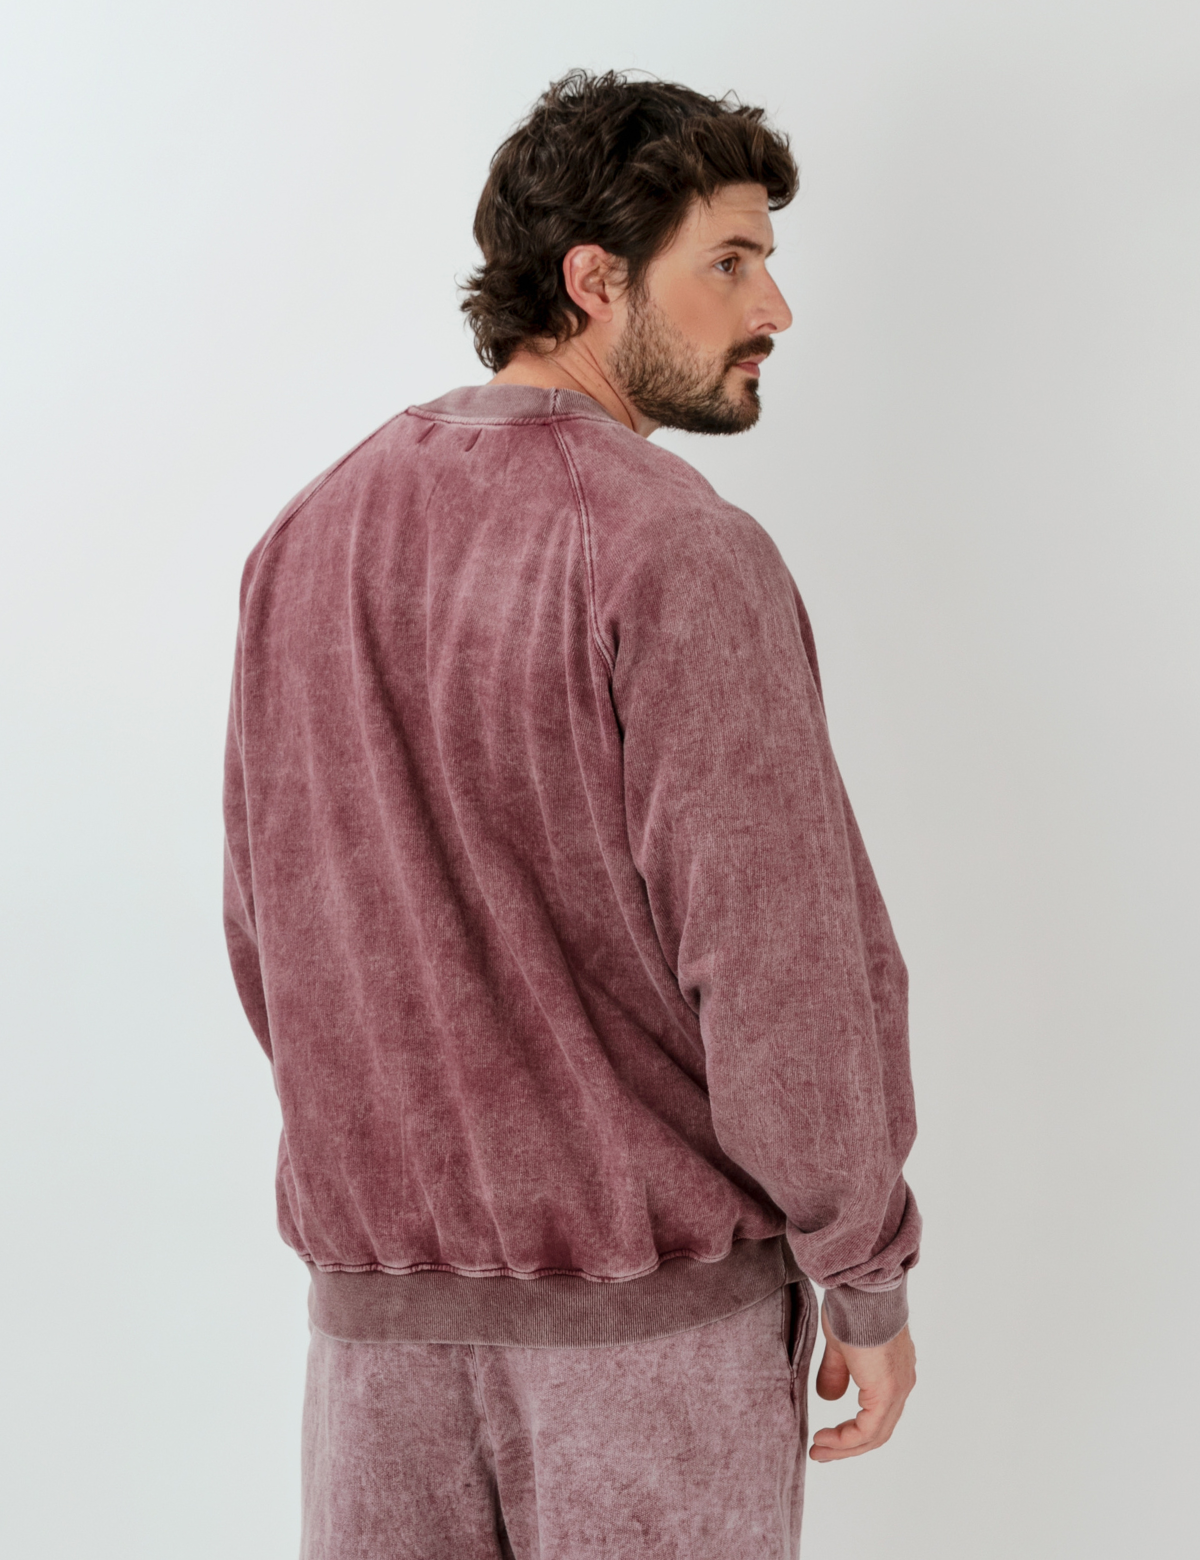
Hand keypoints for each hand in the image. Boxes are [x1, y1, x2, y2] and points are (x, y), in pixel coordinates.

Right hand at [809, 1304, 916, 1461]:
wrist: (863, 1291)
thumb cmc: (852, 1308)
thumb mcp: (840, 1346)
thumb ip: (837, 1372)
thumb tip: (829, 1397)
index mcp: (893, 1372)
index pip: (877, 1414)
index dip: (851, 1431)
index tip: (825, 1438)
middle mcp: (902, 1384)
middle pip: (877, 1430)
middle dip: (846, 1445)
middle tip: (821, 1451)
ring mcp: (898, 1388)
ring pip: (875, 1433)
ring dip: (845, 1446)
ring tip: (819, 1450)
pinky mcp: (888, 1391)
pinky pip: (870, 1429)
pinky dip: (847, 1439)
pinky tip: (826, 1439)